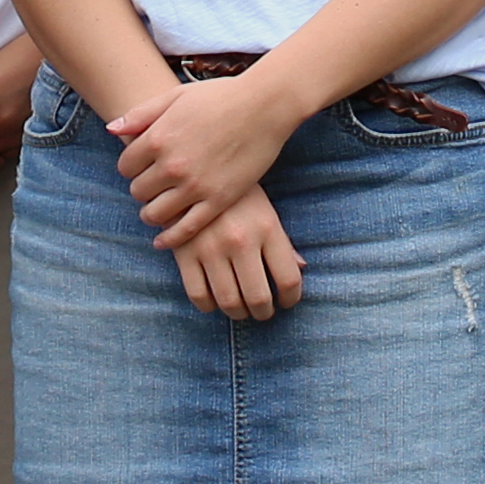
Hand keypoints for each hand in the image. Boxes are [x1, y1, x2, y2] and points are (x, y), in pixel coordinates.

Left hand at [108, 75, 294, 252]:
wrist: (264, 106)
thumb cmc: (220, 96)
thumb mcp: (176, 97)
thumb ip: (141, 115)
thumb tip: (111, 129)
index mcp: (158, 138)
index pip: (125, 167)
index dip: (131, 168)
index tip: (142, 168)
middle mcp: (172, 165)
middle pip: (138, 191)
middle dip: (142, 189)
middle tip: (154, 186)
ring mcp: (195, 186)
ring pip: (155, 214)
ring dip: (152, 214)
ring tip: (158, 209)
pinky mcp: (218, 201)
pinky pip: (185, 229)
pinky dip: (170, 238)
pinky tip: (163, 240)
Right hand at [172, 188, 304, 320]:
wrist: (192, 170)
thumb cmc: (236, 194)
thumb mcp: (265, 210)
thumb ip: (283, 242)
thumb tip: (300, 270)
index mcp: (267, 228)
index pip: (288, 279)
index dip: (292, 298)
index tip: (288, 301)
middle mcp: (240, 241)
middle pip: (259, 298)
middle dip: (264, 313)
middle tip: (264, 312)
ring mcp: (210, 249)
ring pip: (229, 302)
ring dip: (239, 313)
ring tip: (242, 310)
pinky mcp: (184, 253)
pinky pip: (198, 295)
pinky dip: (209, 306)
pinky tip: (215, 300)